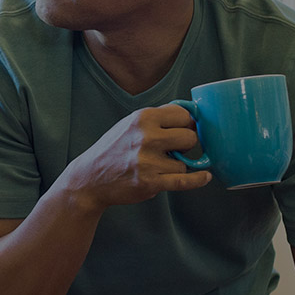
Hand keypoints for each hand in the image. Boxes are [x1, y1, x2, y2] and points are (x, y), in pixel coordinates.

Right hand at [59, 103, 212, 210]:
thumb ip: (158, 117)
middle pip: (191, 138)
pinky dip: (196, 180)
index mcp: (143, 118)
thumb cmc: (113, 149)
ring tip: (157, 166)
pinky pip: (184, 180)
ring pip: (185, 162)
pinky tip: (204, 176)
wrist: (89, 178)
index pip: (185, 116)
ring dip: (175, 166)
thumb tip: (191, 112)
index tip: (183, 131)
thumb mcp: (130, 124)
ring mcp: (148, 161)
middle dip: (186, 145)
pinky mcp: (150, 182)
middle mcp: (146, 137)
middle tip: (173, 150)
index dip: (187, 125)